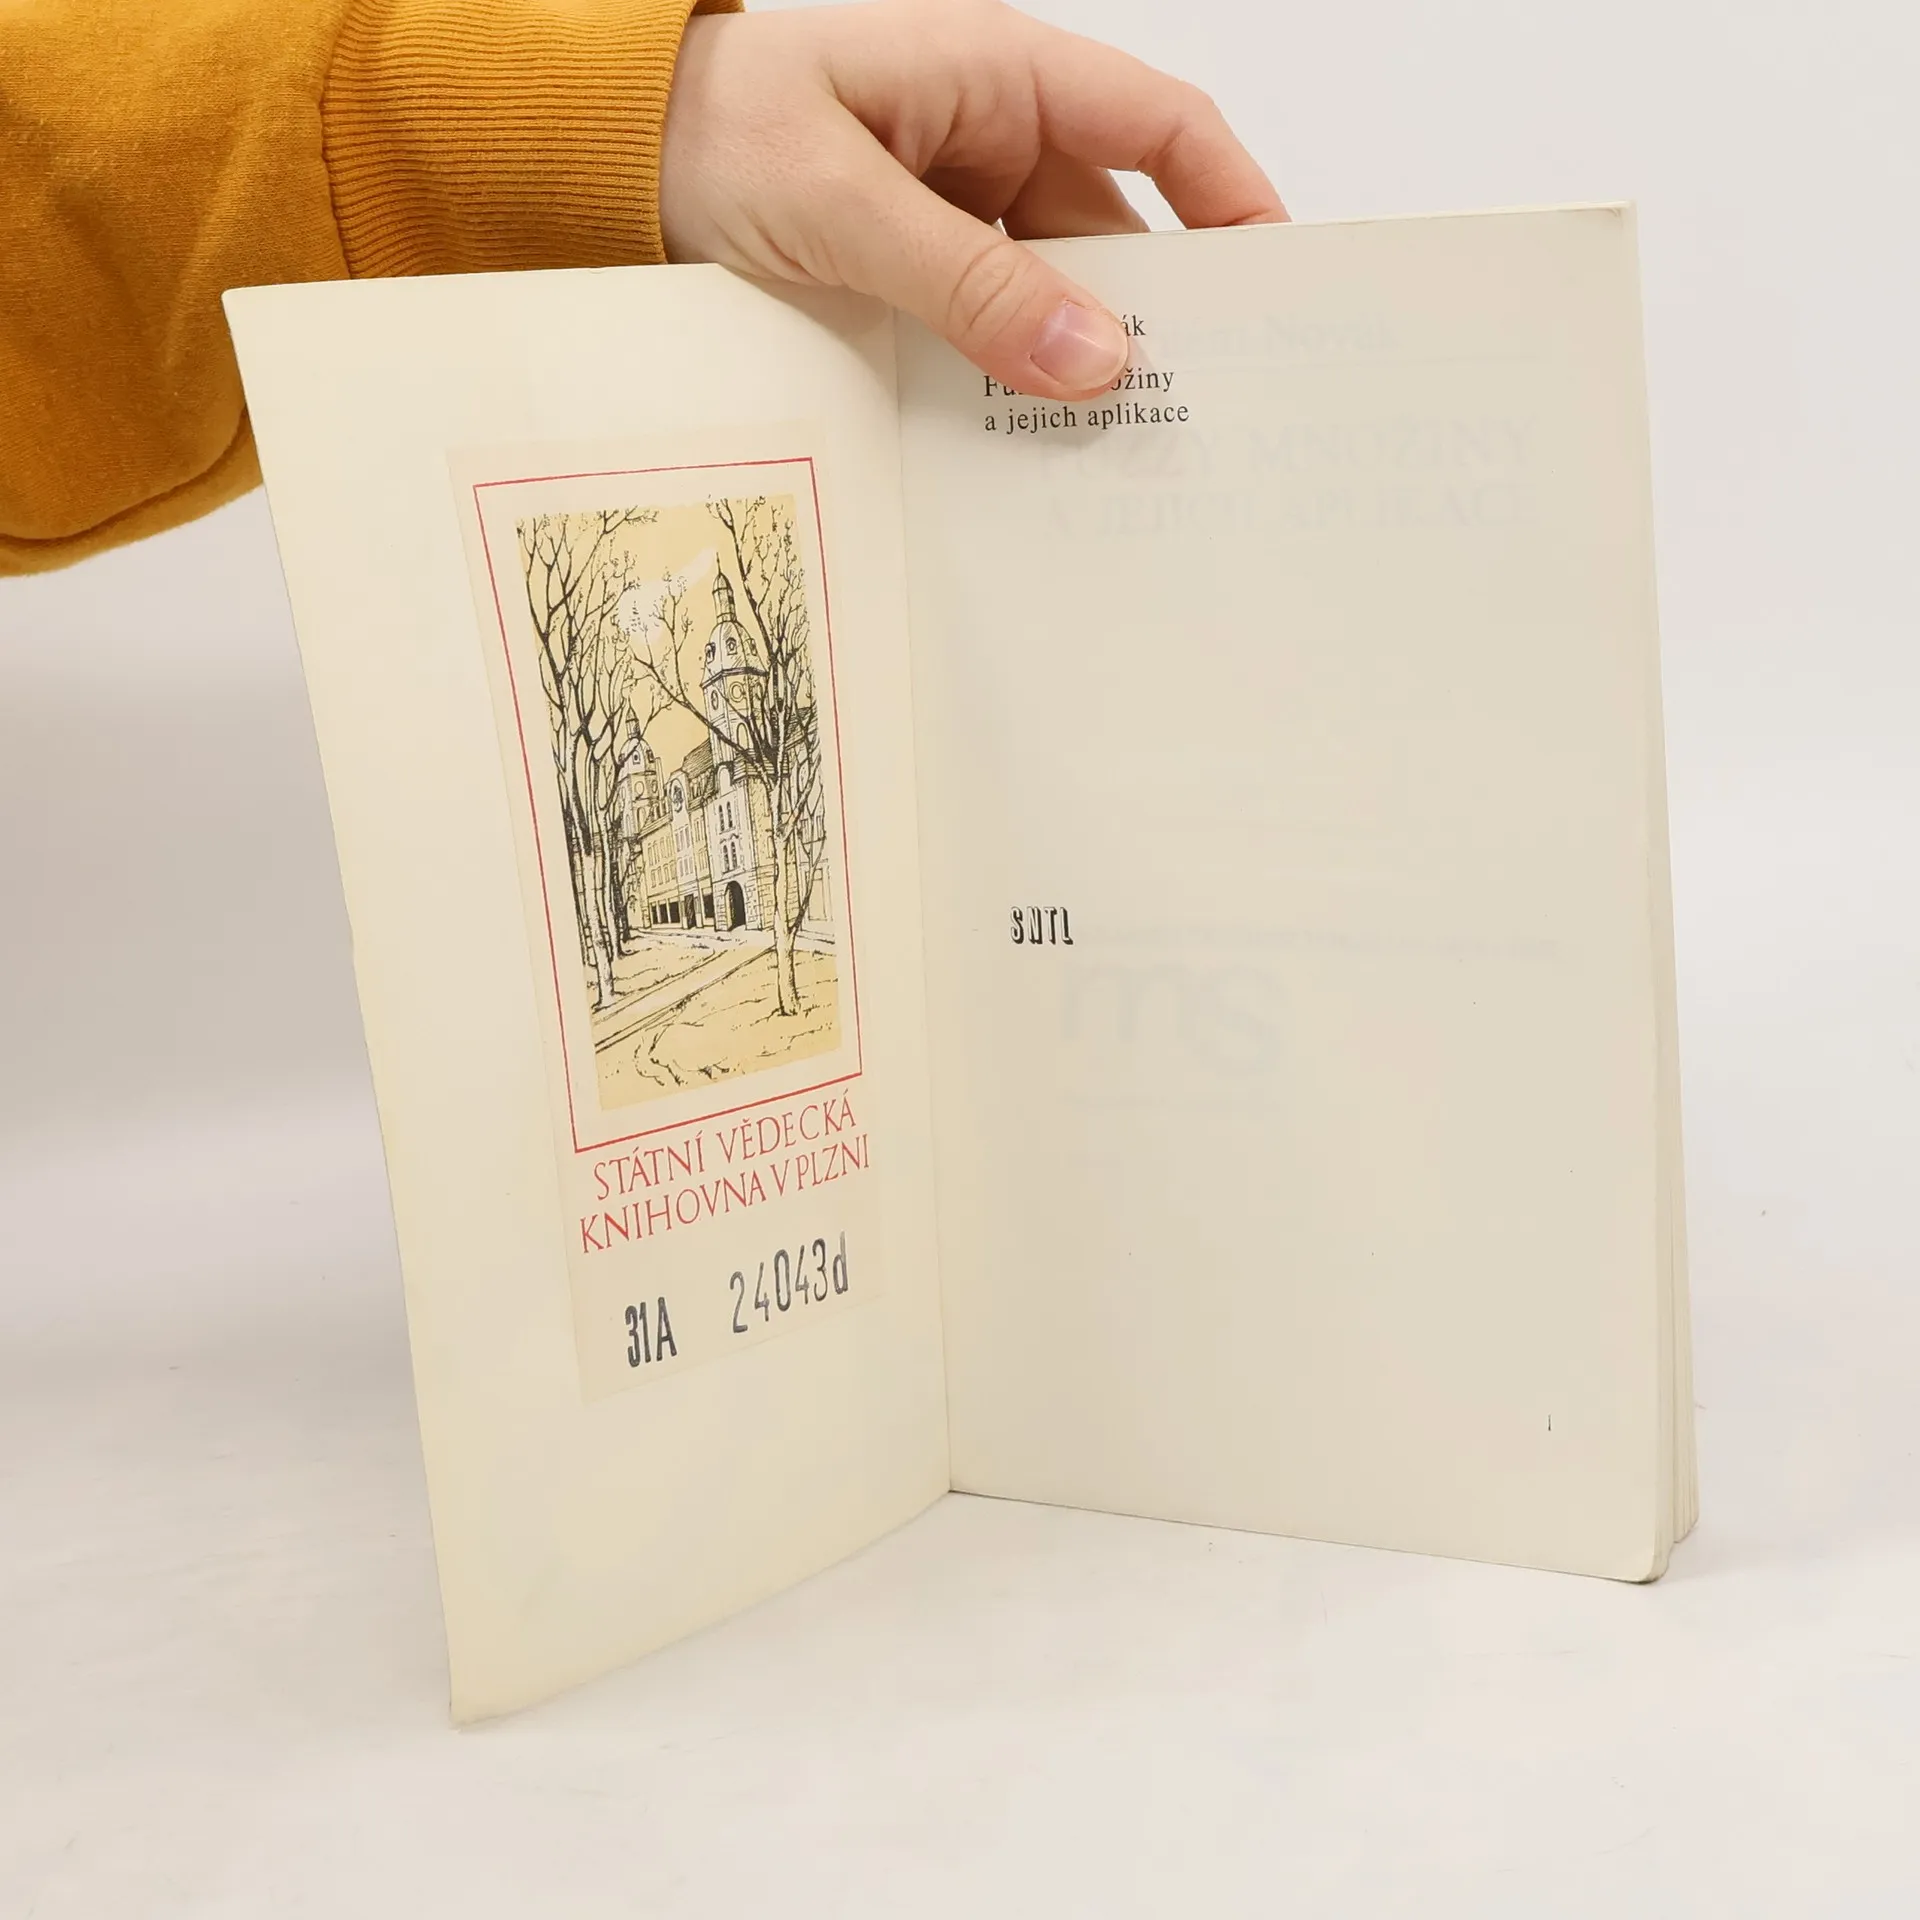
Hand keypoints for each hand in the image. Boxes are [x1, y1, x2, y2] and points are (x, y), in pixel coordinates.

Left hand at [660, 0, 1285, 400]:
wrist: (604, 164)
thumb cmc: (710, 132)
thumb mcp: (838, 204)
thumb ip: (966, 282)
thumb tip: (1095, 364)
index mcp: (997, 75)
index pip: (1159, 126)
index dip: (1232, 200)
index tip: (1276, 291)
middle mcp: (994, 140)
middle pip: (1118, 233)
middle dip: (1160, 319)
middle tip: (1204, 417)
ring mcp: (960, 211)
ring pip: (1058, 295)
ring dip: (1081, 367)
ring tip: (1122, 456)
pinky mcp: (922, 272)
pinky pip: (996, 330)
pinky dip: (1016, 384)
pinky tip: (1032, 446)